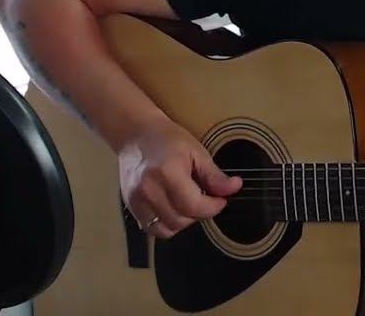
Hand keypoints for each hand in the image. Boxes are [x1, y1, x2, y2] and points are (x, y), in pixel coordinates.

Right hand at [118, 117, 242, 238]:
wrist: (136, 135)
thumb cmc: (166, 139)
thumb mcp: (196, 151)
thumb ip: (214, 175)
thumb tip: (234, 188)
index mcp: (167, 172)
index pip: (194, 206)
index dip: (212, 207)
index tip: (220, 200)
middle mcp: (149, 189)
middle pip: (181, 220)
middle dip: (199, 214)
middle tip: (205, 199)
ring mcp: (136, 200)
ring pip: (167, 229)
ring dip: (183, 221)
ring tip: (188, 202)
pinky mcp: (131, 207)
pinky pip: (152, 229)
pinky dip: (166, 224)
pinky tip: (173, 208)